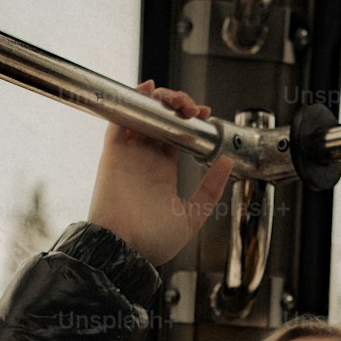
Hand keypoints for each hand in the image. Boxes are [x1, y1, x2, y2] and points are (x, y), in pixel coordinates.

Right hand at [87, 81, 233, 265]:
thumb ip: (211, 189)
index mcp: (163, 173)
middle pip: (159, 120)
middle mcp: (145, 160)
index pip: (176, 135)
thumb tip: (228, 161)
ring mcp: (128, 155)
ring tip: (176, 98)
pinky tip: (146, 89)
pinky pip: (119, 121)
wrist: (126, 251)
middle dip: (177, 105)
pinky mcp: (113, 154)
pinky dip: (131, 102)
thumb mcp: (192, 216)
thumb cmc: (153, 242)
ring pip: (141, 116)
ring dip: (158, 99)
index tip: (204, 115)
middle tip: (192, 107)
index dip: (189, 120)